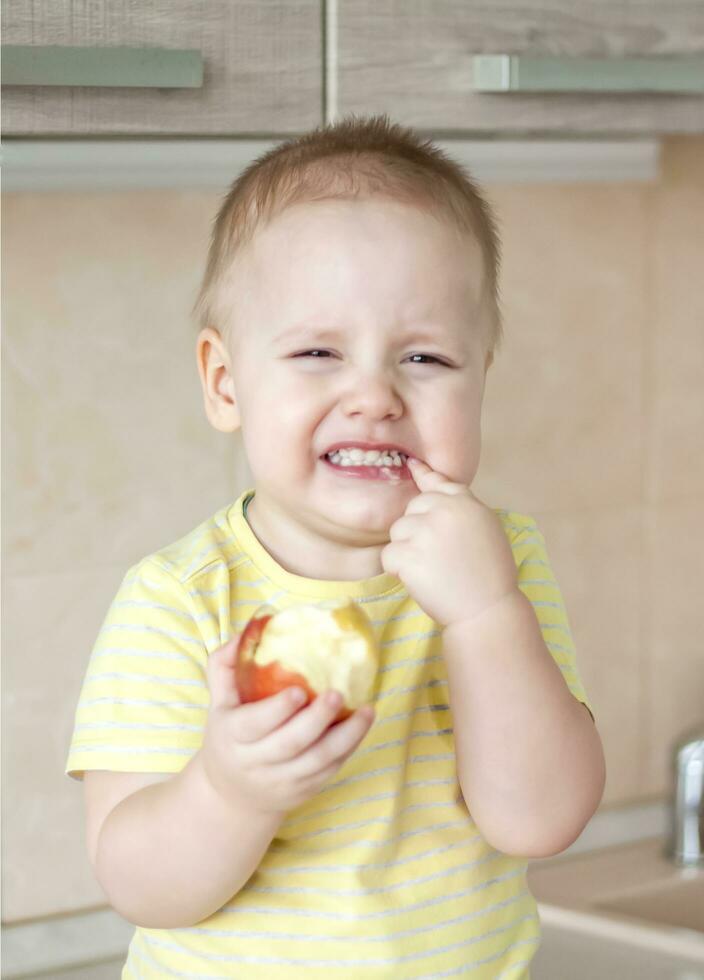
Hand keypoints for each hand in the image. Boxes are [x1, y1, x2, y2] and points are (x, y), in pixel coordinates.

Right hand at [200, 637, 375, 815]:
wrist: (231, 795)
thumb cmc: (228, 736)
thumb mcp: (218, 701)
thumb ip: (225, 665)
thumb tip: (247, 631)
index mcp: (232, 736)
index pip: (254, 725)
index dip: (278, 709)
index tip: (300, 690)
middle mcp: (255, 762)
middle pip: (290, 743)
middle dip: (317, 719)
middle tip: (338, 693)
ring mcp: (281, 781)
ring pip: (317, 761)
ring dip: (346, 736)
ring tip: (366, 711)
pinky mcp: (302, 792)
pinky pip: (329, 771)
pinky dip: (348, 749)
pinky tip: (361, 726)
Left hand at [380, 457, 519, 627]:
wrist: (487, 609)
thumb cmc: (490, 576)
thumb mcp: (486, 530)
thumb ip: (463, 508)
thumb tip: (436, 490)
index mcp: (466, 504)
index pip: (439, 482)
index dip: (424, 475)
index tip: (411, 465)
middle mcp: (445, 511)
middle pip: (411, 509)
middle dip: (416, 530)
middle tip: (438, 557)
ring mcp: (425, 531)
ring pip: (397, 532)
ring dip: (406, 551)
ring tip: (432, 570)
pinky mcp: (409, 554)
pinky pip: (388, 556)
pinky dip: (397, 571)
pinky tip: (419, 580)